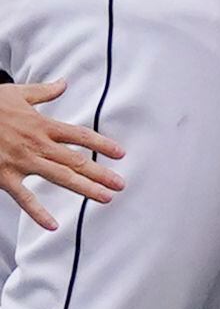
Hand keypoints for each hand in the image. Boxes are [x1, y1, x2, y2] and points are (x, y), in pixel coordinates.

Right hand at [0, 80, 123, 230]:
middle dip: (100, 173)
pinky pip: (24, 198)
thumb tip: (63, 83)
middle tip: (120, 184)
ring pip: (60, 177)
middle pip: (76, 160)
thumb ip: (44, 91)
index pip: (80, 136)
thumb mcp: (19, 93)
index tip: (120, 153)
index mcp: (43, 125)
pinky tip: (52, 225)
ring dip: (84, 188)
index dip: (102, 144)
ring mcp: (22, 162)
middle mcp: (37, 145)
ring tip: (105, 198)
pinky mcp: (5, 177)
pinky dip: (38, 213)